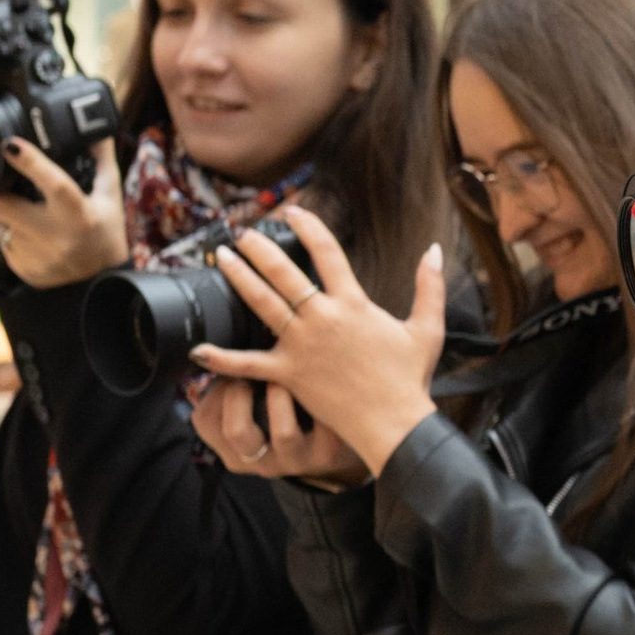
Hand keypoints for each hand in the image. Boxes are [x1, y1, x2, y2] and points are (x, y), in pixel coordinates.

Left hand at [0, 135, 123, 290]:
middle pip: (5, 207)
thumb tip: (98, 129)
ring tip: (8, 201)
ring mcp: (38, 256)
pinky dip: (7, 230)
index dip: (30, 162)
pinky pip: (3, 242)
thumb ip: (102, 161)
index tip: (9, 144)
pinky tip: (23, 230)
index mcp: (81, 215)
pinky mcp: (25, 269)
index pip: (54, 185)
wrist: (101, 281)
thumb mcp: (109, 196)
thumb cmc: (106, 231)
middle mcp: (58, 238)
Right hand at [186, 370, 368, 483]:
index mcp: (234, 449)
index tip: (226, 367)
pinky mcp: (325, 455)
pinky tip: (319, 383)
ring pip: (283, 434)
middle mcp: (260, 461)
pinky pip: (323, 429)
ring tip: (284, 377)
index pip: (206, 421)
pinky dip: (319, 401)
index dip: (213, 388)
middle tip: (251, 371)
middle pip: (236, 431)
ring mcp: (294, 460)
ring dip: (282, 397)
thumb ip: (234, 389)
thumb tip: (214, 348)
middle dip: (240, 392)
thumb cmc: (284, 421)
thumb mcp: (252, 414)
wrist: (329, 450)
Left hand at [189, 210, 446, 473]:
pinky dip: (222, 358)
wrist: (394, 423)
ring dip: (239, 277)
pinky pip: (248, 363)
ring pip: (262, 303)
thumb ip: (429, 286)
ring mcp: (302, 345)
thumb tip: (436, 249)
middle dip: (259, 247)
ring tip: (221, 258)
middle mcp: (323, 318)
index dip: (307, 226)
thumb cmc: (411, 378)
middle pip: (283, 272)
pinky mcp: (288, 374)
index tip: (291, 212)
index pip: (326, 251)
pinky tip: (199, 348)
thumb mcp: (428, 328)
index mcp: (354, 303)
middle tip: (242, 234)